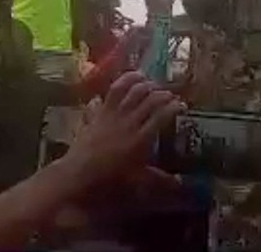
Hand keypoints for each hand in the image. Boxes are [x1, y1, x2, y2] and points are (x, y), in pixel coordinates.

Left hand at [62, 72, 182, 187]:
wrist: (79, 173)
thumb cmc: (110, 178)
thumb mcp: (138, 180)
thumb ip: (159, 179)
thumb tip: (181, 183)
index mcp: (141, 139)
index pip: (162, 115)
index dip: (174, 107)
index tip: (181, 105)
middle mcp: (130, 122)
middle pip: (150, 100)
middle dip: (163, 94)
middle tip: (170, 96)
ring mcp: (114, 114)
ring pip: (134, 91)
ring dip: (147, 85)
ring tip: (154, 84)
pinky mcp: (101, 110)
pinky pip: (114, 90)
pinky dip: (125, 80)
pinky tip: (133, 76)